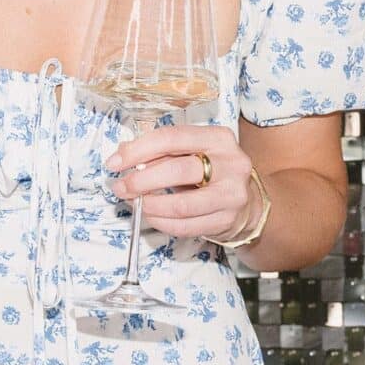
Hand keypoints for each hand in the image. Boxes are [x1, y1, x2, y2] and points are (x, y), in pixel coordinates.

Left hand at [110, 123, 258, 241]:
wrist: (248, 203)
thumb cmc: (213, 173)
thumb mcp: (191, 153)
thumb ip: (160, 151)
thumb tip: (123, 153)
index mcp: (218, 138)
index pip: (172, 138)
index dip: (138, 150)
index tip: (115, 162)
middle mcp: (230, 163)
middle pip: (177, 170)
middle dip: (141, 180)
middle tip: (121, 187)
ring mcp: (231, 194)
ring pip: (181, 204)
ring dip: (149, 206)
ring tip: (135, 204)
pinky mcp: (226, 220)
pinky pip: (186, 226)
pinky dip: (161, 223)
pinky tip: (151, 217)